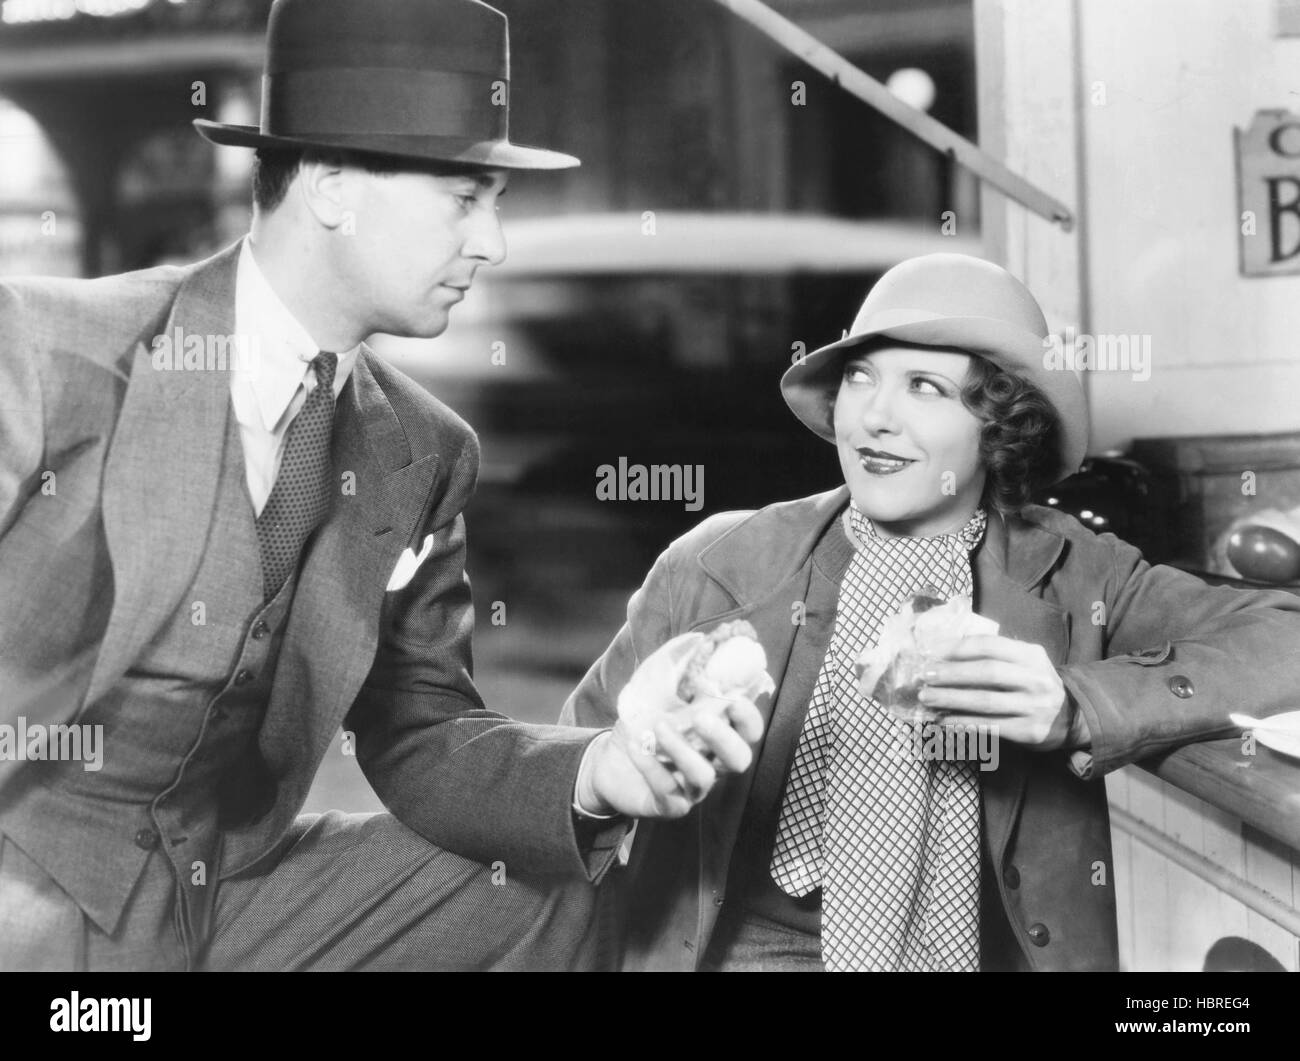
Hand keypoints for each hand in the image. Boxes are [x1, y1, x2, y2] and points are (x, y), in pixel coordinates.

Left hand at [580, 634, 765, 818]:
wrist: (607, 757)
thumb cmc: (643, 718)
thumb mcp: (658, 685)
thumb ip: (681, 662)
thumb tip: (701, 637)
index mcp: (718, 733)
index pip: (749, 730)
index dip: (748, 717)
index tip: (734, 699)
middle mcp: (712, 761)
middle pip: (740, 760)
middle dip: (724, 739)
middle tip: (700, 719)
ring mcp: (691, 787)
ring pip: (705, 778)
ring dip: (684, 751)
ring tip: (658, 728)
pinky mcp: (668, 804)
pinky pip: (669, 793)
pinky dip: (652, 768)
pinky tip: (637, 747)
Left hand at [916, 635, 1072, 749]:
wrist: (1073, 717)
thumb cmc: (1034, 685)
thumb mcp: (1025, 662)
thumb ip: (994, 655)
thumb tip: (944, 654)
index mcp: (1032, 655)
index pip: (989, 646)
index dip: (957, 648)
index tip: (931, 652)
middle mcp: (1036, 679)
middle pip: (986, 672)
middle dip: (951, 673)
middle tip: (924, 676)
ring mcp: (1035, 707)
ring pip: (985, 701)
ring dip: (951, 699)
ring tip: (927, 698)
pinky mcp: (1030, 731)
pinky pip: (990, 726)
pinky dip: (963, 723)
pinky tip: (945, 720)